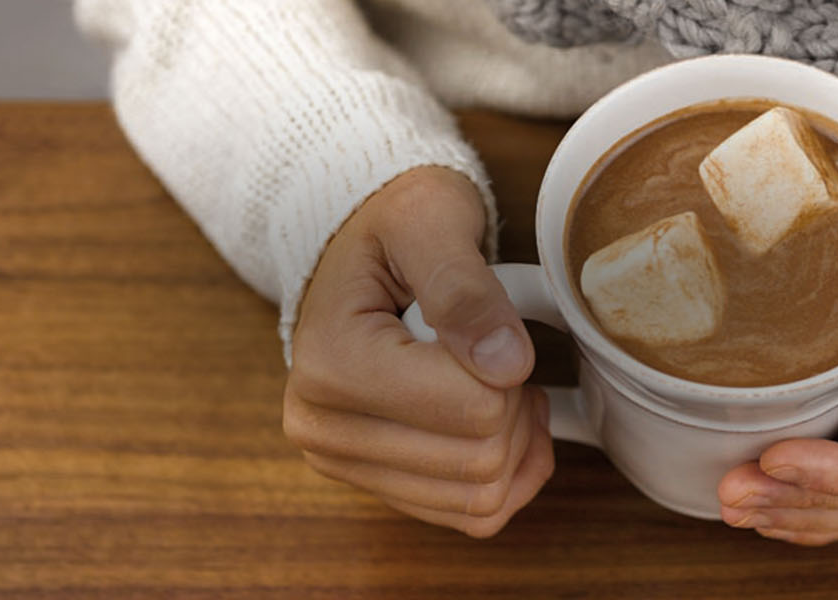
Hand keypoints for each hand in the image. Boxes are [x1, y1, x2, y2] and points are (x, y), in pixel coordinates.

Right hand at [283, 166, 552, 537]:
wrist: (362, 246)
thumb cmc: (396, 226)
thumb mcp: (430, 221)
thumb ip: (465, 288)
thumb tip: (506, 363)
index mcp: (331, 363)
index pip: (471, 408)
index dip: (510, 367)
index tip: (495, 325)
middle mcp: (321, 427)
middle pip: (478, 461)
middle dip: (514, 406)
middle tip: (500, 351)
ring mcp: (343, 463)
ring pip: (480, 500)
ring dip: (517, 443)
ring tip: (501, 381)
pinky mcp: (374, 485)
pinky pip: (472, 518)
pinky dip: (508, 475)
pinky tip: (505, 422)